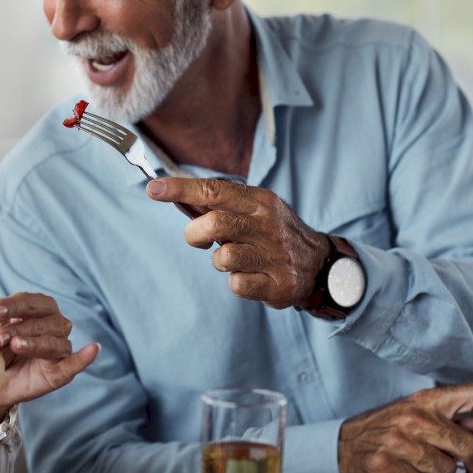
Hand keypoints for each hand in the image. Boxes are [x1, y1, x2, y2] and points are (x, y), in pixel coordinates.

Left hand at [0, 292, 97, 437]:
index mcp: (36, 310)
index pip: (29, 301)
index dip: (13, 305)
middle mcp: (53, 324)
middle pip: (42, 320)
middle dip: (18, 326)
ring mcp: (60, 348)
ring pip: (53, 341)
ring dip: (34, 343)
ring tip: (16, 345)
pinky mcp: (62, 372)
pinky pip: (75, 364)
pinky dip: (84, 357)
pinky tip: (93, 349)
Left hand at [146, 177, 328, 308]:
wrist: (319, 264)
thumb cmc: (273, 233)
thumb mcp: (255, 209)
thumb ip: (220, 204)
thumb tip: (175, 195)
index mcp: (259, 201)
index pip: (214, 190)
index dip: (180, 189)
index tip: (153, 188)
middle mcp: (268, 225)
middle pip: (215, 223)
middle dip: (194, 233)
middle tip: (198, 239)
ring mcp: (274, 256)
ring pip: (224, 257)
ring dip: (217, 260)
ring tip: (231, 259)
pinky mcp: (278, 284)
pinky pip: (238, 285)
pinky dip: (235, 282)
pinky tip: (248, 276)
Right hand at [338, 383, 472, 472]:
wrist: (343, 443)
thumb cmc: (385, 427)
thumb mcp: (417, 411)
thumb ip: (452, 416)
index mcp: (425, 400)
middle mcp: (413, 418)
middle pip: (468, 445)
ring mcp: (399, 442)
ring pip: (447, 470)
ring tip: (423, 465)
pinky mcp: (387, 465)